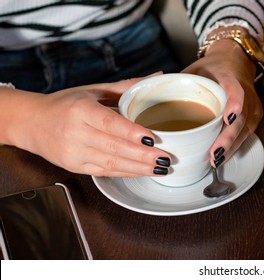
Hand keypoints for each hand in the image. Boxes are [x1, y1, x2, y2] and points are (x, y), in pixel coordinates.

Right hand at [3, 78, 171, 176]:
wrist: (29, 122)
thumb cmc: (65, 104)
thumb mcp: (93, 90)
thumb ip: (126, 86)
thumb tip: (157, 76)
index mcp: (80, 109)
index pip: (109, 123)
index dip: (132, 132)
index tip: (153, 138)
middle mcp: (75, 132)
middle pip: (114, 147)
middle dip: (143, 156)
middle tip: (167, 158)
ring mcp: (73, 152)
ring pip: (111, 163)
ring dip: (138, 168)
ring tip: (161, 168)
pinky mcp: (74, 166)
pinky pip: (104, 172)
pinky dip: (126, 173)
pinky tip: (143, 172)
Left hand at [183, 32, 261, 166]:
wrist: (234, 63)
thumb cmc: (212, 69)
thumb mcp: (194, 70)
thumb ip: (176, 84)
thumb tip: (146, 98)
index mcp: (228, 76)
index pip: (235, 89)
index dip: (233, 103)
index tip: (227, 117)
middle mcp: (246, 93)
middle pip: (241, 118)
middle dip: (227, 138)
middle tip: (214, 153)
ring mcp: (252, 107)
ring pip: (244, 131)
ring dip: (230, 147)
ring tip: (215, 159)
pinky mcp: (253, 118)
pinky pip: (245, 135)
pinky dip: (232, 147)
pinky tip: (220, 157)